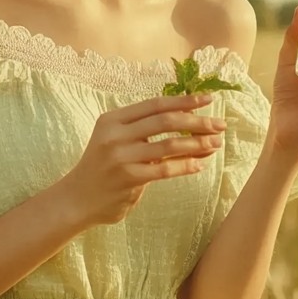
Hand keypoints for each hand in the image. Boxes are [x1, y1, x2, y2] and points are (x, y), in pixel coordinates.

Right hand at [56, 93, 228, 226]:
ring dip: (197, 144)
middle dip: (197, 121)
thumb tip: (187, 120)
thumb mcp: (115, 140)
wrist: (77, 199)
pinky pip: (164, 169)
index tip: (208, 99)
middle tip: (220, 125)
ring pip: (169, 145)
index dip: (184, 100)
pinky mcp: (128, 178)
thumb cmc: (102, 168)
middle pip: (165, 121)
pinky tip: (199, 165)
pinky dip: (185, 165)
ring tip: (215, 145)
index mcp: (113, 119)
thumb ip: (142, 130)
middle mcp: (115, 134)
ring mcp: (121, 156)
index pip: (155, 104)